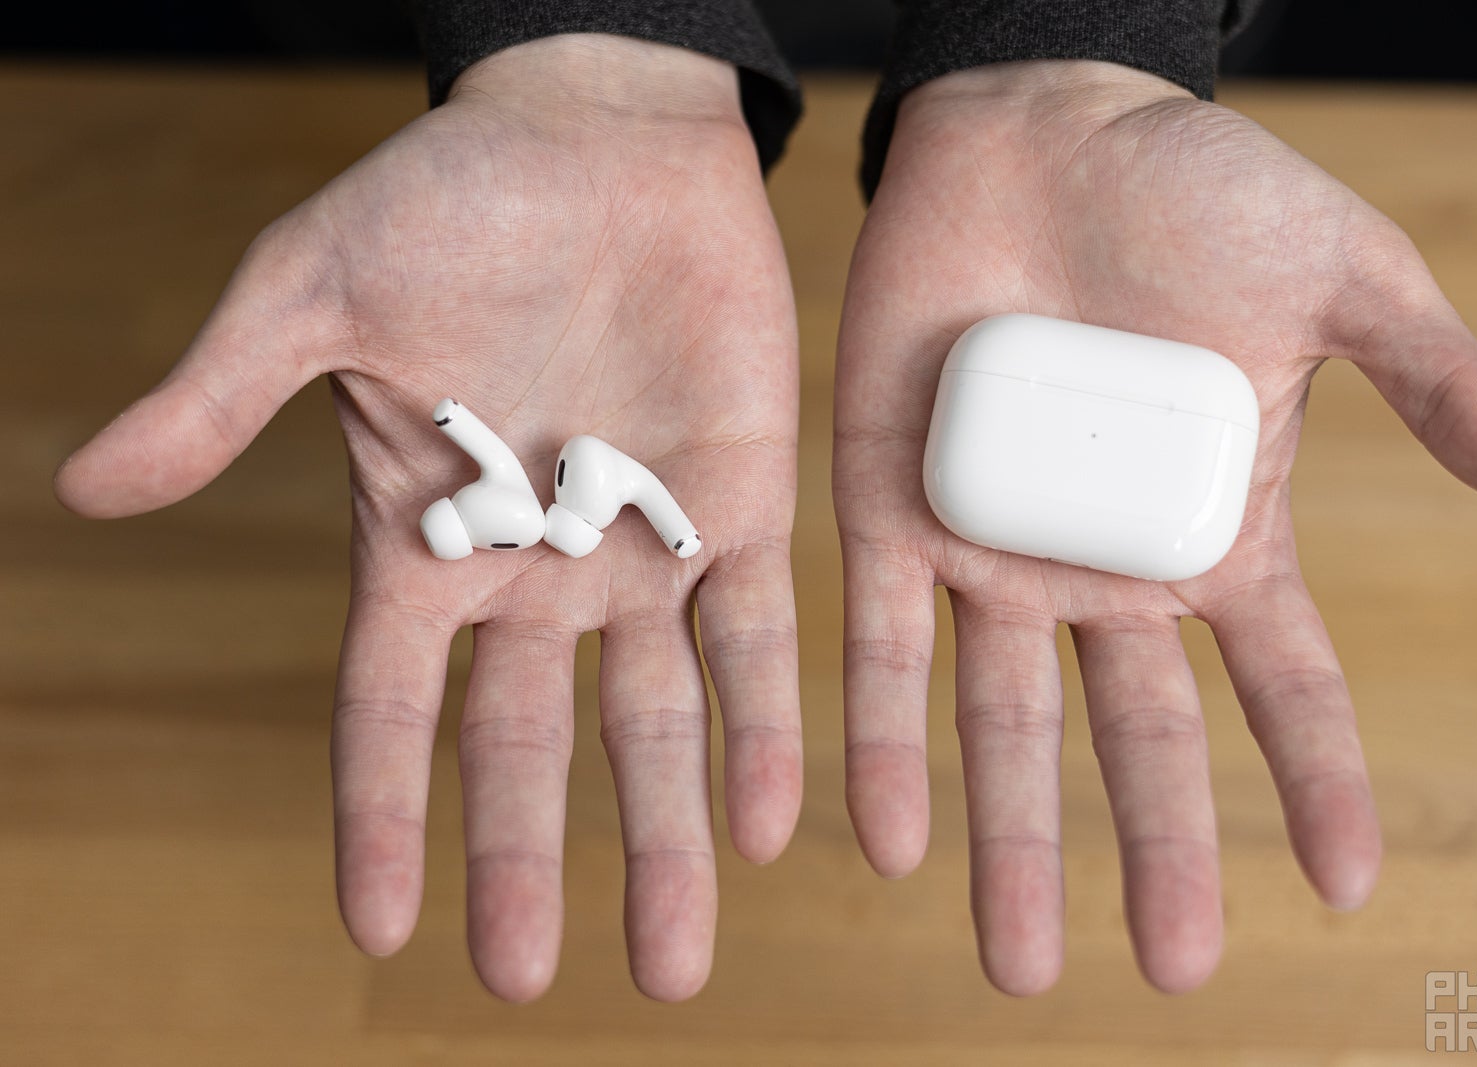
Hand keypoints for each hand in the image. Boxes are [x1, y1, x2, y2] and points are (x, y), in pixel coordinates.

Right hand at [54, 35, 802, 1001]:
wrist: (601, 137)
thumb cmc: (444, 199)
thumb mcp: (312, 293)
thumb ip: (220, 396)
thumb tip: (81, 490)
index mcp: (423, 541)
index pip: (389, 710)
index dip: (384, 815)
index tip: (384, 929)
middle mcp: (532, 571)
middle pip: (525, 749)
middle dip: (527, 862)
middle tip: (532, 983)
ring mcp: (639, 546)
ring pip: (655, 722)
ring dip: (667, 837)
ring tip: (674, 961)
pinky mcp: (737, 505)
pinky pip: (757, 636)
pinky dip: (766, 725)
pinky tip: (776, 820)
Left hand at [834, 60, 1476, 995]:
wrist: (1039, 128)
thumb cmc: (1196, 191)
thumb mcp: (1340, 282)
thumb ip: (1438, 388)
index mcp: (1218, 528)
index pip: (1283, 684)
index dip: (1320, 780)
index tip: (1348, 886)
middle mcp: (1106, 564)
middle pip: (1137, 739)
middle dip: (1154, 852)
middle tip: (1170, 972)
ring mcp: (995, 546)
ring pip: (1003, 721)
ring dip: (1006, 839)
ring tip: (1016, 957)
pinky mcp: (890, 509)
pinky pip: (877, 644)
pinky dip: (882, 737)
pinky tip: (883, 838)